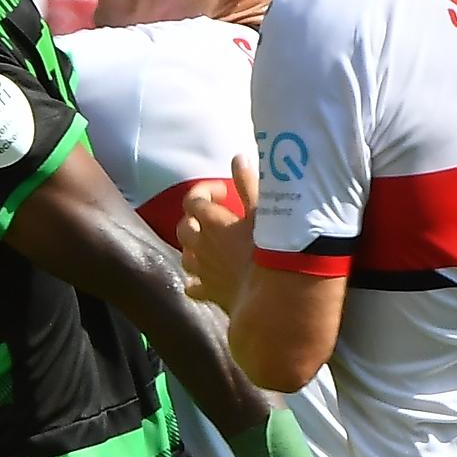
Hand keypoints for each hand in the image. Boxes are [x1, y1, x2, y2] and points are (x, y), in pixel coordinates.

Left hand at [175, 168, 257, 310]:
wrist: (272, 299)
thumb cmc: (270, 250)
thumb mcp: (264, 212)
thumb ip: (249, 183)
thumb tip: (238, 157)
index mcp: (212, 222)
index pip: (193, 200)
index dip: (204, 192)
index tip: (223, 193)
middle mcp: (201, 245)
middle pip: (184, 228)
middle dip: (195, 220)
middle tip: (215, 219)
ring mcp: (202, 271)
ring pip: (185, 256)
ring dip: (194, 248)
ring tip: (210, 246)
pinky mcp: (209, 293)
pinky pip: (192, 286)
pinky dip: (195, 281)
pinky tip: (205, 279)